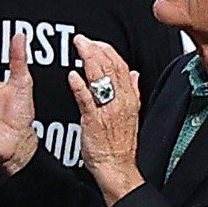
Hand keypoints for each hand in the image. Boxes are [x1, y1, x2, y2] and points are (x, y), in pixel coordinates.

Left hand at [68, 40, 142, 180]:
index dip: (108, 51)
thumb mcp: (132, 114)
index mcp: (129, 98)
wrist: (117, 167)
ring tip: (79, 47)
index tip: (95, 42)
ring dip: (89, 60)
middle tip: (82, 39)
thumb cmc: (120, 144)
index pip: (121, 66)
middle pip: (111, 68)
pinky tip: (73, 75)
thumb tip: (134, 74)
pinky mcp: (94, 121)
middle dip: (96, 50)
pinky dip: (80, 86)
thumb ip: (132, 91)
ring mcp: (107, 110)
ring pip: (101, 79)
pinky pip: (87, 100)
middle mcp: (120, 101)